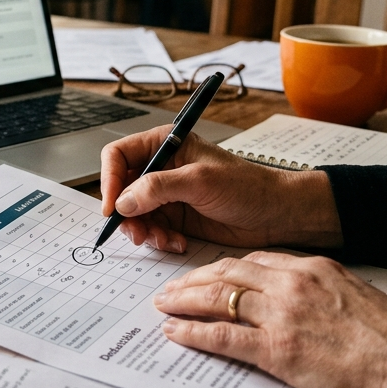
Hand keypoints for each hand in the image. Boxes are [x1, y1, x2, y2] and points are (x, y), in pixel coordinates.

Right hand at [100, 126, 343, 252]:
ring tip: (163, 240)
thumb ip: (158, 187)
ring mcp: (168, 194)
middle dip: (127, 213)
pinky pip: (152, 229)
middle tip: (138, 233)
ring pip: (134, 214)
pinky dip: (159, 239)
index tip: (112, 207)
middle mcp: (162, 168)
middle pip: (121, 189)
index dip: (109, 180)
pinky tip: (178, 243)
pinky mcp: (176, 217)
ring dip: (144, 230)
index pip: (119, 156)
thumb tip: (123, 201)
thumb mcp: (200, 181)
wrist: (277, 215)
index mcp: (164, 144)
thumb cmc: (247, 186)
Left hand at [153, 252, 386, 387]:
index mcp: (312, 268)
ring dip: (184, 301)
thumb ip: (322, 291)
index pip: (254, 260)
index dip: (223, 268)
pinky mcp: (277, 349)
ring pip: (217, 298)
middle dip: (194, 280)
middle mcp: (292, 284)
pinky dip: (193, 333)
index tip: (207, 275)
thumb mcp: (355, 296)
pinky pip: (222, 336)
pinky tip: (175, 333)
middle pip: (227, 273)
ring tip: (163, 305)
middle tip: (171, 288)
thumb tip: (300, 301)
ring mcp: (282, 315)